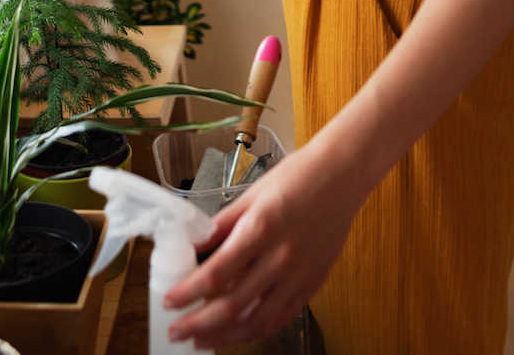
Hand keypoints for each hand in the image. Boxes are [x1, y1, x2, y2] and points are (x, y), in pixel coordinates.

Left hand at [163, 142, 364, 348]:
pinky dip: (257, 329)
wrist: (343, 175)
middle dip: (198, 324)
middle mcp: (281, 258)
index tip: (170, 301)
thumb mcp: (251, 194)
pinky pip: (283, 317)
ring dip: (225, 335)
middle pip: (233, 305)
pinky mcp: (314, 283)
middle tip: (177, 331)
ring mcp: (300, 274)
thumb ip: (221, 224)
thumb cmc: (299, 177)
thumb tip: (193, 244)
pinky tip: (239, 331)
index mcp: (261, 229)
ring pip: (258, 321)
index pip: (216, 274)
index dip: (188, 292)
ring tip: (202, 340)